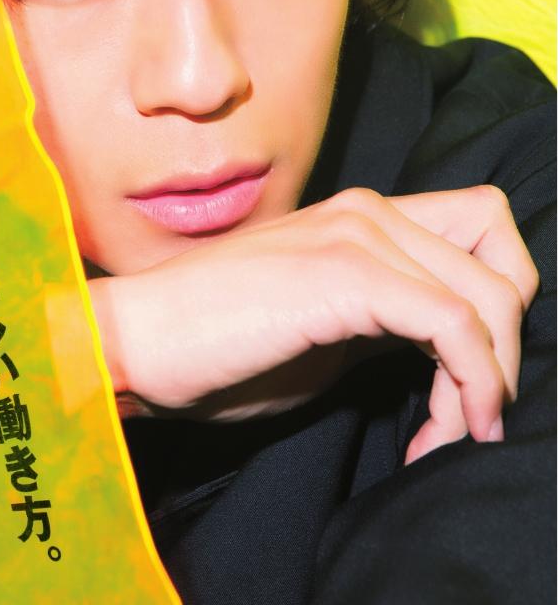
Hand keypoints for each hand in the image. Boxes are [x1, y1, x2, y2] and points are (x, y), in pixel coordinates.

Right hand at [88, 185, 538, 462]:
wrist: (138, 340)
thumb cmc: (216, 348)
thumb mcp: (322, 334)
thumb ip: (385, 325)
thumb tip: (446, 356)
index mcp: (361, 218)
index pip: (482, 229)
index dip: (499, 301)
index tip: (471, 378)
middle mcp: (369, 211)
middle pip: (504, 260)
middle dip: (506, 348)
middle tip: (465, 415)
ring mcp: (358, 234)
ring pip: (491, 295)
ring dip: (489, 377)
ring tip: (445, 433)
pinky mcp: (345, 272)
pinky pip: (454, 324)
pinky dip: (469, 382)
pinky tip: (440, 429)